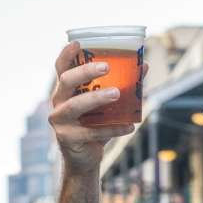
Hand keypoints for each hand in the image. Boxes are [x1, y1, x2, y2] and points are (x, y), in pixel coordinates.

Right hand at [49, 41, 146, 174]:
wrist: (84, 160)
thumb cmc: (94, 126)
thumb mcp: (106, 105)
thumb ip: (121, 85)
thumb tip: (143, 66)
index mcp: (65, 91)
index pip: (61, 68)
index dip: (66, 54)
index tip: (78, 42)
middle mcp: (58, 103)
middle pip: (66, 81)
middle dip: (85, 72)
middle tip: (106, 67)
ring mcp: (60, 121)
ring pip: (76, 106)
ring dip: (97, 98)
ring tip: (118, 93)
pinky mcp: (68, 139)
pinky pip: (93, 132)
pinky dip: (113, 129)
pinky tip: (130, 126)